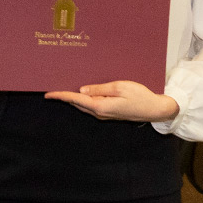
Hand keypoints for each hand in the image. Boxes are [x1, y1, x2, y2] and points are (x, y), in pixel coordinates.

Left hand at [46, 80, 178, 121]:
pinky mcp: (109, 113)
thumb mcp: (119, 87)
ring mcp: (104, 115)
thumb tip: (82, 90)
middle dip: (65, 97)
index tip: (48, 94)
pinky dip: (84, 99)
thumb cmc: (140, 96)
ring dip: (74, 98)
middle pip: (77, 103)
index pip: (76, 99)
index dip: (61, 96)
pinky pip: (92, 106)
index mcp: (100, 106)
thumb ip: (99, 88)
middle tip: (54, 87)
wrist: (154, 110)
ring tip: (65, 88)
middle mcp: (99, 113)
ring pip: (84, 105)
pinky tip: (84, 92)